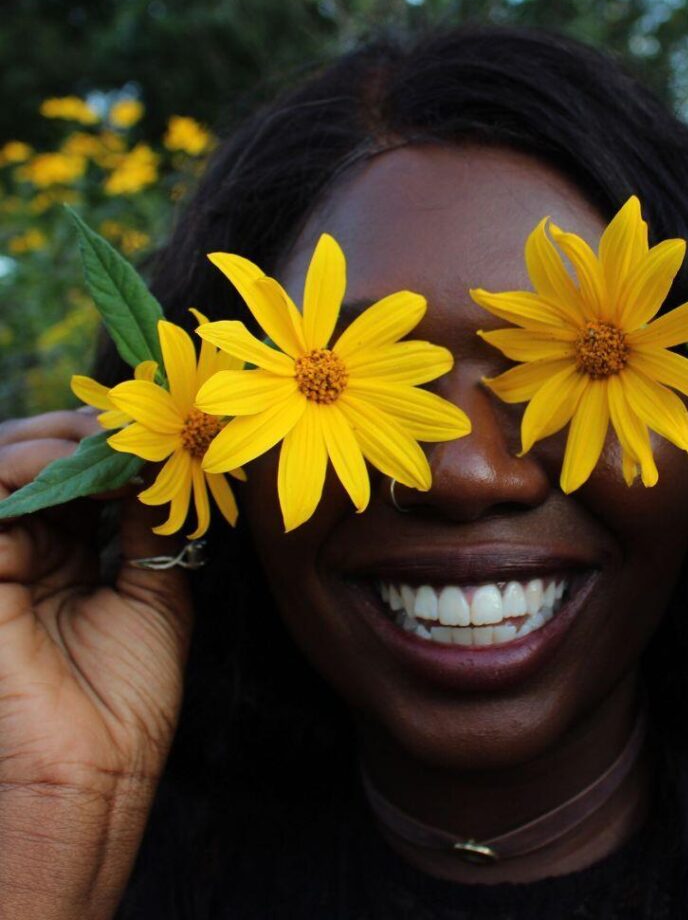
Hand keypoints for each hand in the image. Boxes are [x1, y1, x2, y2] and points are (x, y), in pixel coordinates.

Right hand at [0, 410, 193, 918]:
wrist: (94, 771)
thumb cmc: (127, 695)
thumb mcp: (155, 590)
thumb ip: (149, 524)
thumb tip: (166, 464)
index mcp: (64, 558)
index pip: (77, 478)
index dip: (111, 446)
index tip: (159, 424)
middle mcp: (25, 552)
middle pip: (37, 461)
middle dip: (83, 432)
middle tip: (130, 421)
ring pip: (5, 465)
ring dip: (57, 441)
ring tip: (106, 442)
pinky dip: (27, 467)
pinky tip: (76, 467)